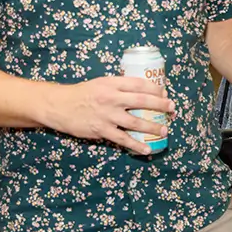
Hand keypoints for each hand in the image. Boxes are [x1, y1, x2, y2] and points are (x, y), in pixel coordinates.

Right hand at [44, 76, 174, 154]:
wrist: (59, 105)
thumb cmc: (82, 93)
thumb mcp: (101, 83)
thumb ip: (118, 86)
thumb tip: (140, 91)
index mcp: (112, 83)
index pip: (139, 84)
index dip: (155, 88)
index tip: (164, 92)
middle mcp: (112, 98)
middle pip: (142, 101)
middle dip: (161, 105)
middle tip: (172, 108)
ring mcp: (107, 115)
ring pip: (136, 122)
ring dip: (152, 126)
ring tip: (164, 130)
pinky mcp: (101, 130)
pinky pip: (123, 139)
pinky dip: (136, 144)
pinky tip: (147, 148)